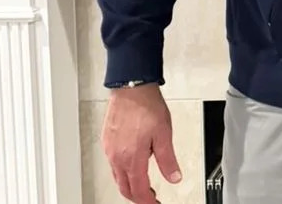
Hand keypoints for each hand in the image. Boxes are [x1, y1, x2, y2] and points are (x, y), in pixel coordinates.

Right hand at [103, 84, 180, 203]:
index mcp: (132, 158)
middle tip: (150, 198)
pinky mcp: (106, 141)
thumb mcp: (164, 134)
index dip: (147, 201)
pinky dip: (123, 171)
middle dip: (137, 197)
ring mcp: (109, 149)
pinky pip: (113, 163)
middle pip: (124, 187)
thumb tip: (174, 177)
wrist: (131, 88)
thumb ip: (168, 159)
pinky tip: (132, 164)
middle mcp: (117, 156)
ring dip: (129, 184)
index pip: (138, 190)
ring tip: (143, 184)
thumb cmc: (147, 106)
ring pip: (117, 176)